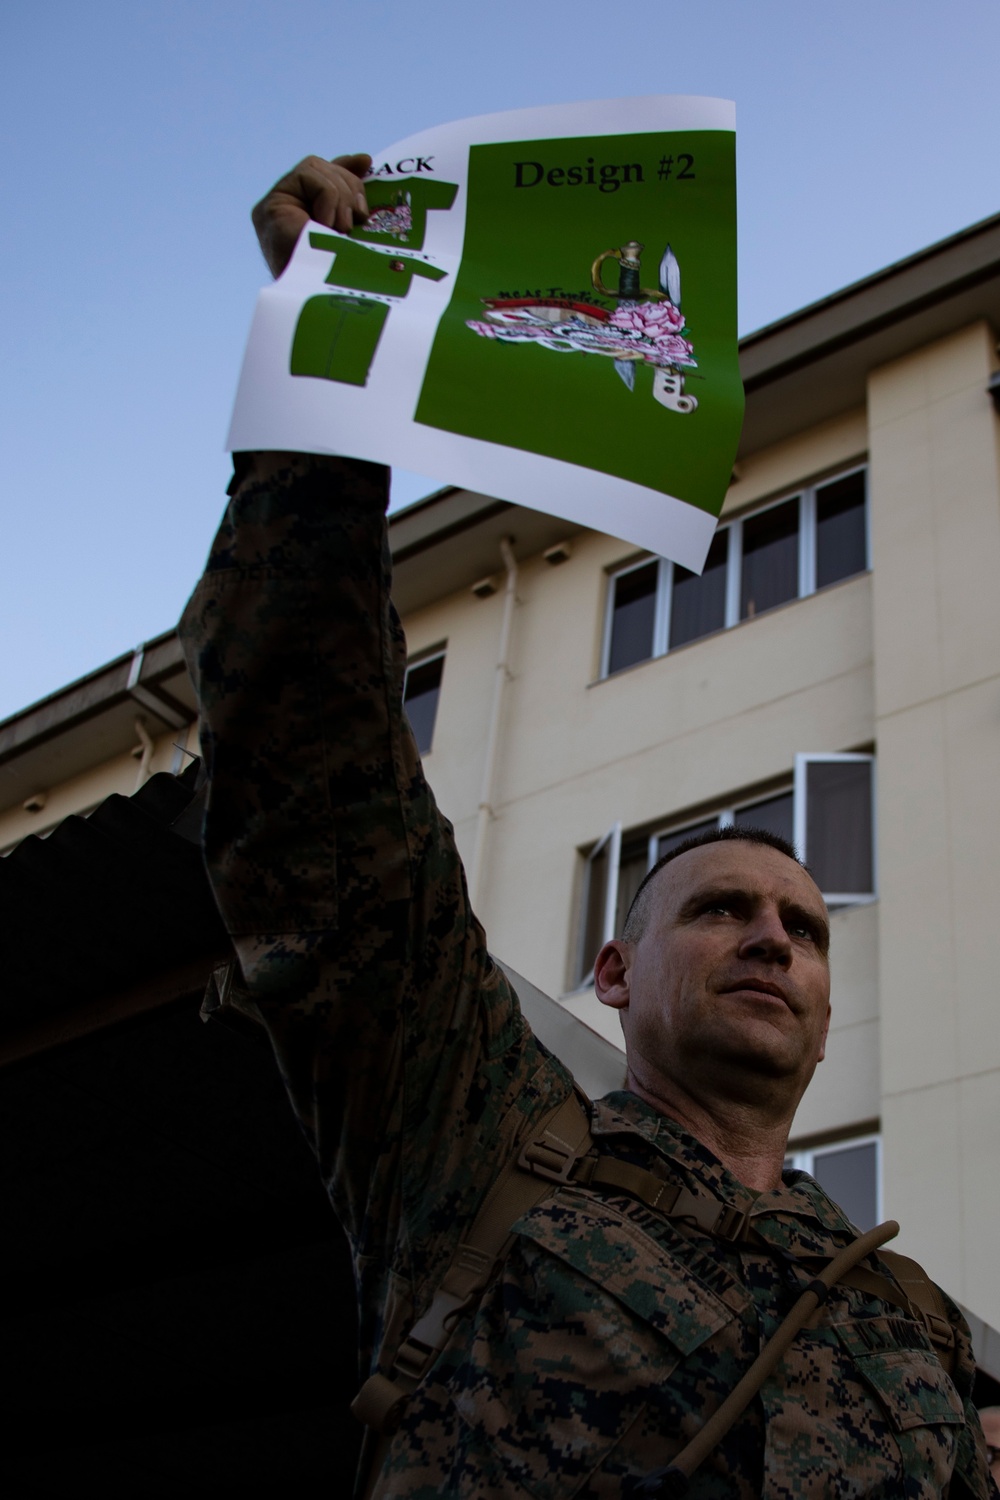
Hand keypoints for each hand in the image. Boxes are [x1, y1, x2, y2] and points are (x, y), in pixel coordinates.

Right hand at [251, 154, 371, 277]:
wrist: (325, 296)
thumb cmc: (344, 274)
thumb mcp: (354, 226)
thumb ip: (352, 195)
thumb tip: (365, 159)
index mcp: (304, 214)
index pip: (323, 176)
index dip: (345, 169)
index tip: (367, 165)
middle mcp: (284, 208)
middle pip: (322, 168)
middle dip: (349, 187)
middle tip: (358, 218)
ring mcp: (273, 208)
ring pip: (316, 168)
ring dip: (339, 197)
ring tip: (342, 229)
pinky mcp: (269, 208)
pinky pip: (309, 175)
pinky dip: (328, 198)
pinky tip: (326, 225)